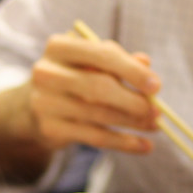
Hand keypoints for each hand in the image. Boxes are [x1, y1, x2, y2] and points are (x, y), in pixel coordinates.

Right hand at [27, 32, 160, 152]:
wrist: (35, 105)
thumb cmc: (74, 76)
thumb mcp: (94, 61)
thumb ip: (118, 59)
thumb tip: (145, 62)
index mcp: (59, 47)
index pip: (102, 55)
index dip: (132, 71)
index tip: (156, 86)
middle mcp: (46, 72)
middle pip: (98, 87)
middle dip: (132, 100)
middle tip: (157, 111)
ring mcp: (44, 102)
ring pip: (98, 115)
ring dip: (132, 123)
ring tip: (154, 126)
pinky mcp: (50, 128)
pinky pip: (93, 137)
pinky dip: (122, 142)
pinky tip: (142, 145)